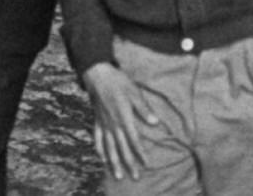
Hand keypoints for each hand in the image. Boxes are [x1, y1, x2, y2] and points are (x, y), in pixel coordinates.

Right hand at [82, 60, 155, 178]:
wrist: (97, 74)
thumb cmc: (118, 81)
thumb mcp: (134, 91)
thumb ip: (143, 108)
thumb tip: (155, 122)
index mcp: (124, 118)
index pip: (134, 140)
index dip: (140, 153)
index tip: (147, 164)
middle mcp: (113, 124)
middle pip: (122, 148)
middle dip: (129, 163)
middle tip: (135, 177)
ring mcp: (104, 124)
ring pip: (109, 148)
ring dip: (114, 162)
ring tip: (118, 175)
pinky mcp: (97, 121)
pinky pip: (98, 139)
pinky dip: (100, 150)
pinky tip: (102, 158)